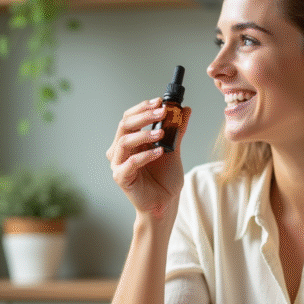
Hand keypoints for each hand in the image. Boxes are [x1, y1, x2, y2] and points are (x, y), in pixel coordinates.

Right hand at [106, 98, 190, 217]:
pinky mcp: (121, 177)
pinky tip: (159, 152)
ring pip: (124, 141)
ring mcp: (119, 164)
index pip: (130, 117)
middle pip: (125, 125)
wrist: (166, 202)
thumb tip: (184, 110)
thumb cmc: (165, 178)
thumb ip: (176, 130)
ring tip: (162, 133)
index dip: (143, 107)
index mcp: (130, 140)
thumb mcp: (173, 149)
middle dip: (144, 116)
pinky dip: (145, 155)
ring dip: (144, 134)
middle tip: (162, 111)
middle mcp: (121, 150)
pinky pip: (129, 163)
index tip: (160, 101)